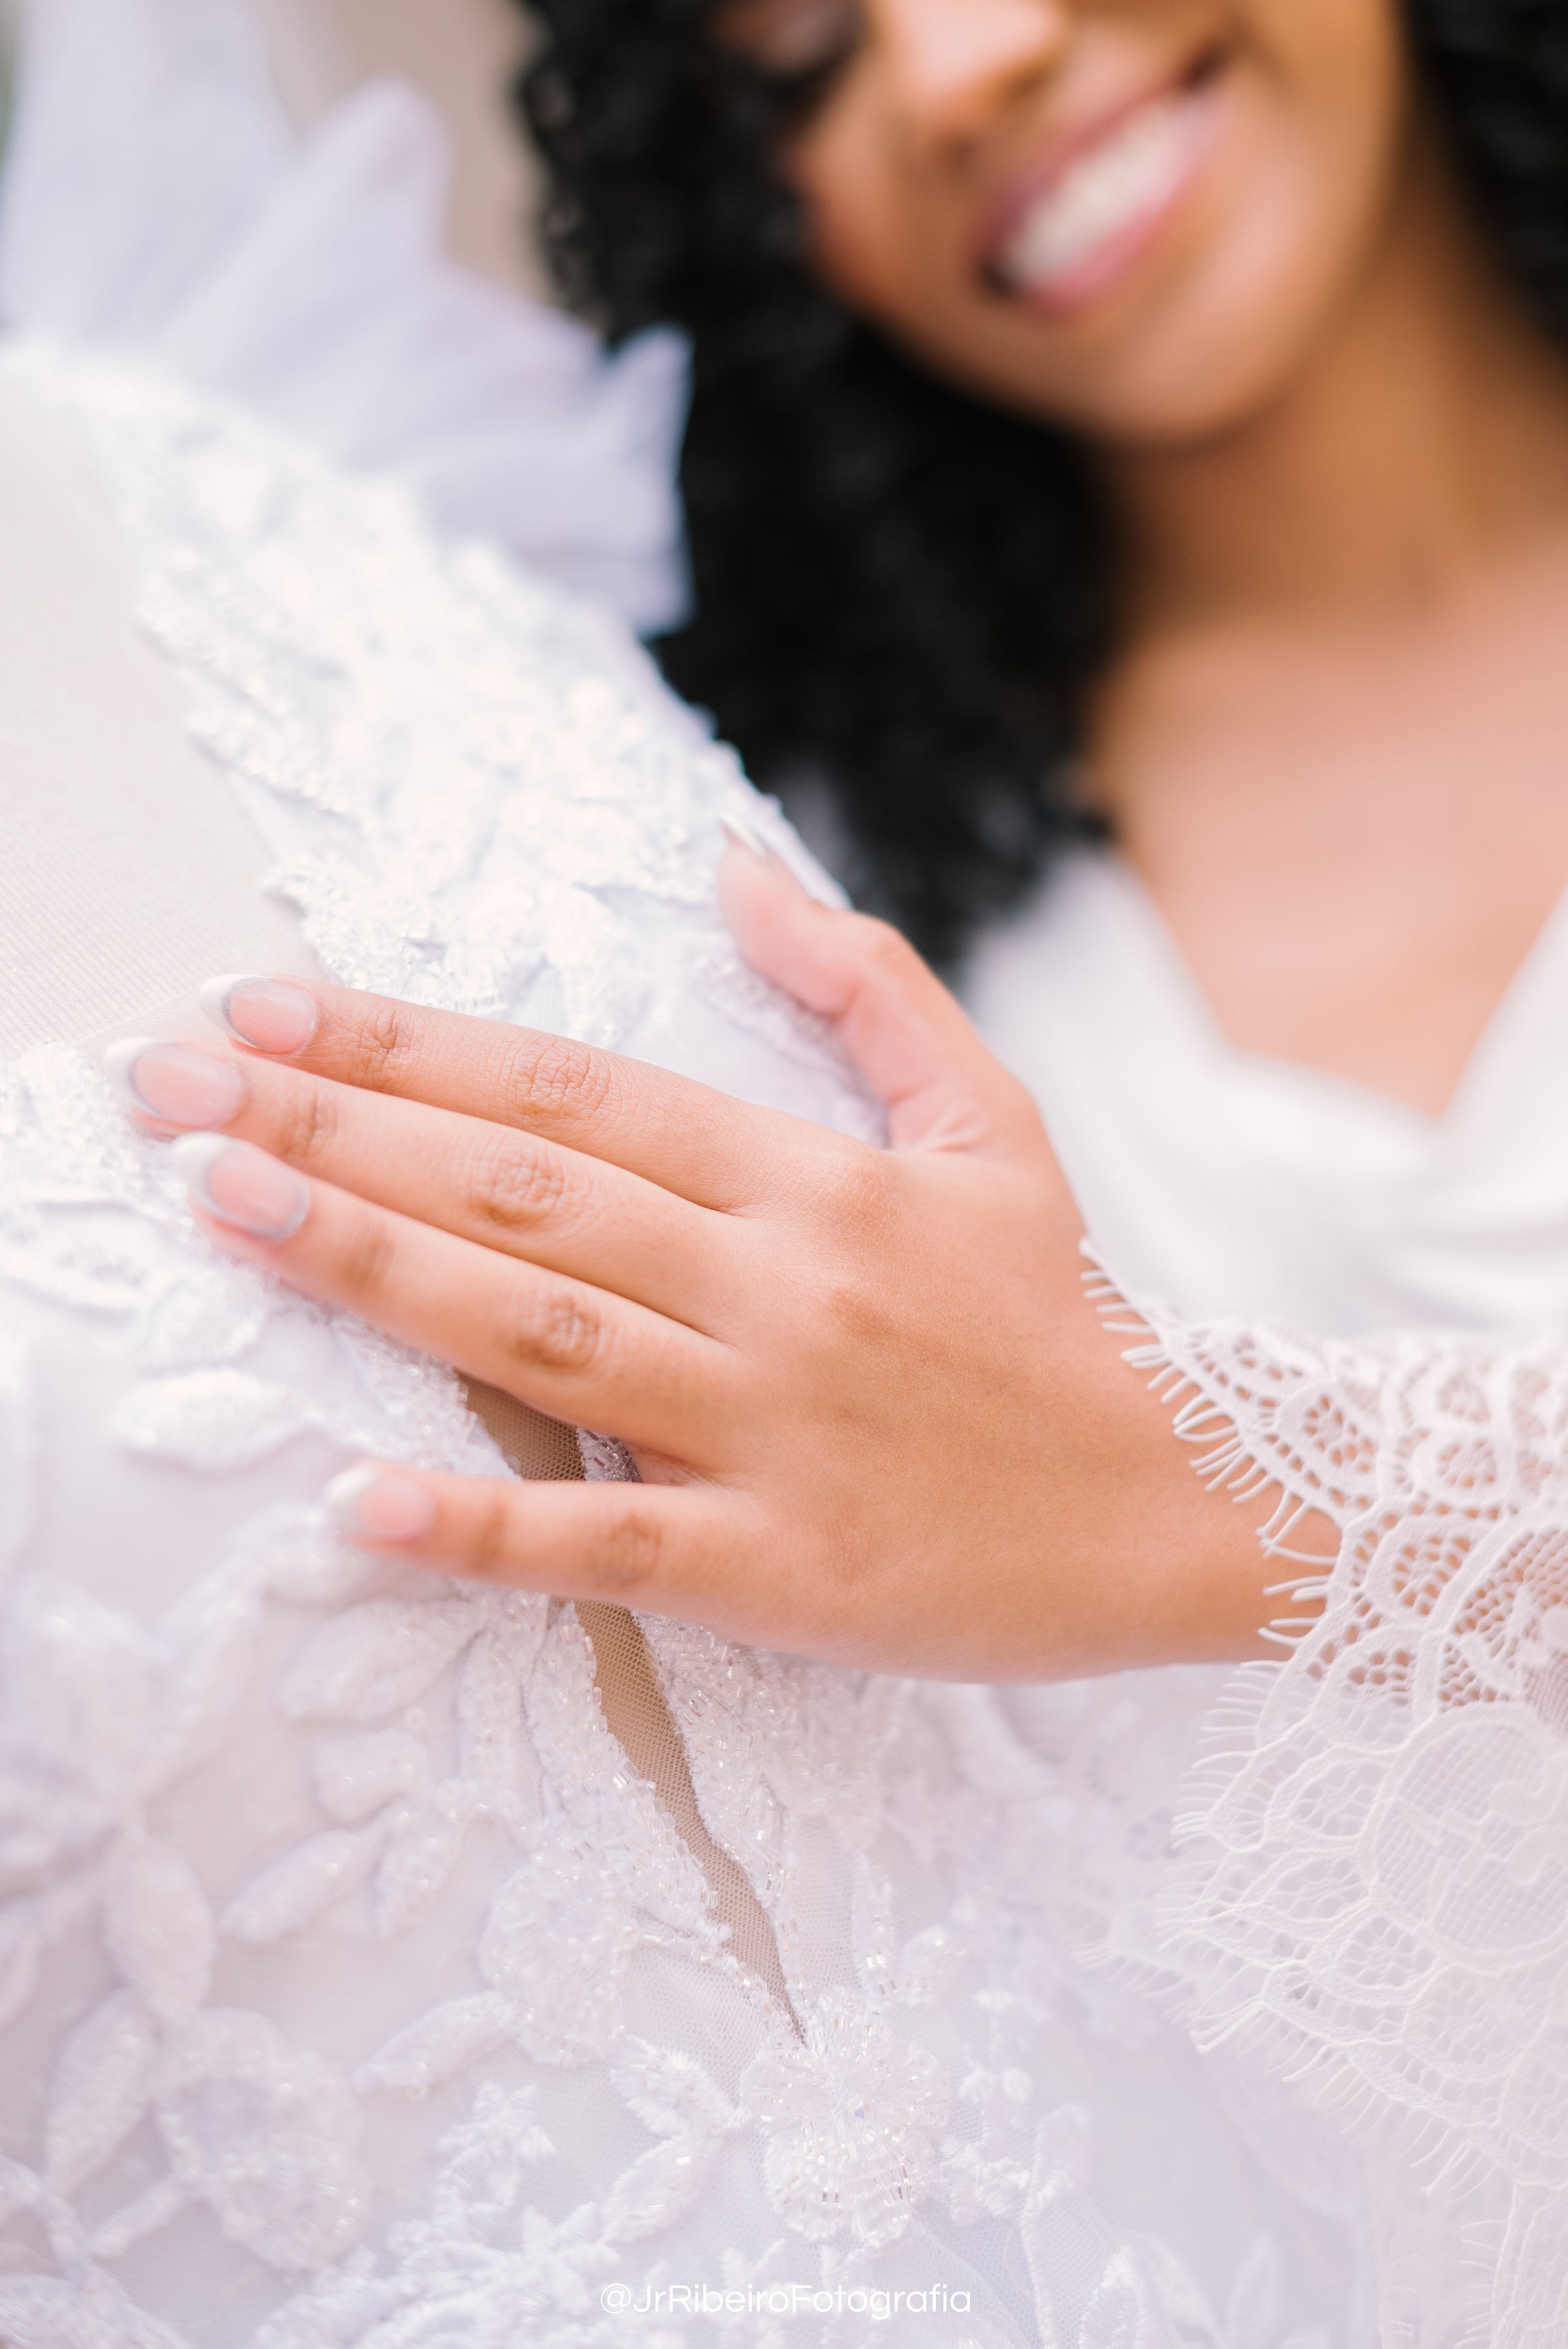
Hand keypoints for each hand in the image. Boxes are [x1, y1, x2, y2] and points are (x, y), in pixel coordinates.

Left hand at [111, 843, 1282, 1680]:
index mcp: (815, 1181)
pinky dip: (483, 1525)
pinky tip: (358, 1504)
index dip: (414, 1049)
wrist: (1188, 1501)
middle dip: (337, 1133)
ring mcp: (776, 1426)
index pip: (576, 1093)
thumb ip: (865, 987)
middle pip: (527, 1192)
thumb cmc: (1062, 1315)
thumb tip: (736, 871)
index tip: (271, 1012)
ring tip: (224, 1213)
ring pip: (542, 1334)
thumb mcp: (988, 1122)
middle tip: (174, 1090)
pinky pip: (611, 1540)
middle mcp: (781, 1287)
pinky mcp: (786, 1567)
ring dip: (371, 1270)